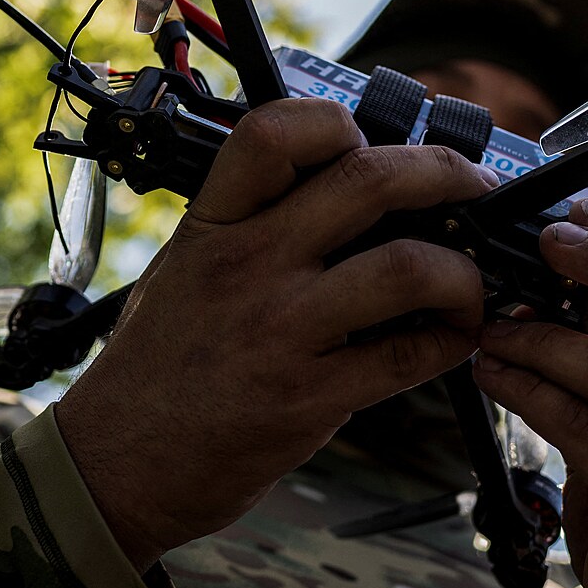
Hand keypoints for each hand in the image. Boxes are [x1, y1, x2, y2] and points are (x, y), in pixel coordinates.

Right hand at [55, 99, 497, 571]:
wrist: (113, 464)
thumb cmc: (156, 365)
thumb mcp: (184, 267)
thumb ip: (252, 224)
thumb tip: (350, 188)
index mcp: (213, 224)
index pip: (276, 132)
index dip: (339, 123)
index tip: (373, 142)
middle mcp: (247, 265)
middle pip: (369, 180)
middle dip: (444, 174)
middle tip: (473, 189)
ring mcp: (280, 330)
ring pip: (407, 267)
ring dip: (462, 273)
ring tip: (469, 282)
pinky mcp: (308, 397)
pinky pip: (408, 356)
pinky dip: (452, 341)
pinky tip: (454, 338)